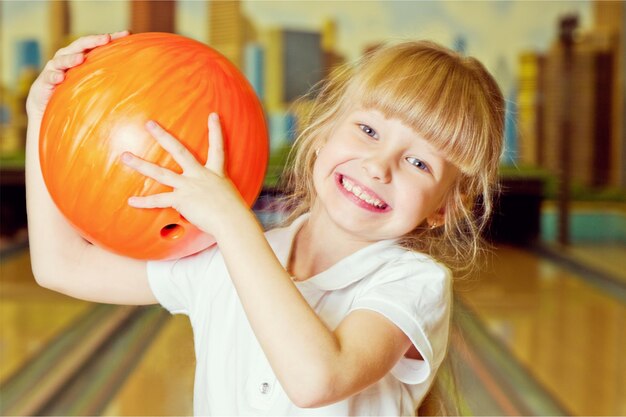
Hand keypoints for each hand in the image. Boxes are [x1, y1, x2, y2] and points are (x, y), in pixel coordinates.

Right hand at [26, 31, 128, 118]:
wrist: (47, 108)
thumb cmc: (73, 94)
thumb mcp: (92, 85)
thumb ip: (106, 79)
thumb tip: (135, 80)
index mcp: (80, 57)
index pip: (96, 44)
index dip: (110, 38)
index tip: (126, 34)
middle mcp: (67, 59)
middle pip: (79, 45)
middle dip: (93, 41)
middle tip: (106, 38)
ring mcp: (55, 69)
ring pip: (62, 59)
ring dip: (71, 58)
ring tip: (80, 58)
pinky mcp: (44, 82)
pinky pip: (49, 78)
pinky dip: (54, 76)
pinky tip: (60, 78)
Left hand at [121, 113, 249, 237]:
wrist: (231, 221)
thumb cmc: (234, 214)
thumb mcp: (229, 197)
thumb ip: (216, 195)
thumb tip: (209, 203)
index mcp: (215, 173)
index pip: (217, 148)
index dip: (216, 131)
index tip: (213, 115)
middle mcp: (199, 175)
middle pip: (179, 151)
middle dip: (163, 136)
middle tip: (149, 124)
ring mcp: (188, 186)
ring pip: (160, 173)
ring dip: (140, 164)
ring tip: (125, 156)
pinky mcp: (181, 200)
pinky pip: (159, 201)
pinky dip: (144, 202)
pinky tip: (131, 201)